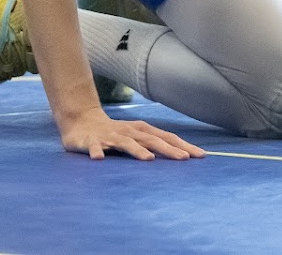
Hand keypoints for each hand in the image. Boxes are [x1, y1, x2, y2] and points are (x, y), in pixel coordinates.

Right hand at [59, 108, 206, 160]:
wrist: (81, 122)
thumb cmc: (116, 133)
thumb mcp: (136, 137)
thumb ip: (154, 145)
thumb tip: (180, 155)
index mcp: (142, 130)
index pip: (167, 137)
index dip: (183, 146)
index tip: (200, 156)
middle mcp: (130, 131)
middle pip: (152, 140)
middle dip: (169, 149)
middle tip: (184, 159)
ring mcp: (110, 136)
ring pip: (126, 143)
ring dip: (137, 151)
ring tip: (149, 159)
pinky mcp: (92, 142)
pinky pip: (94, 147)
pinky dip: (97, 152)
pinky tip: (99, 159)